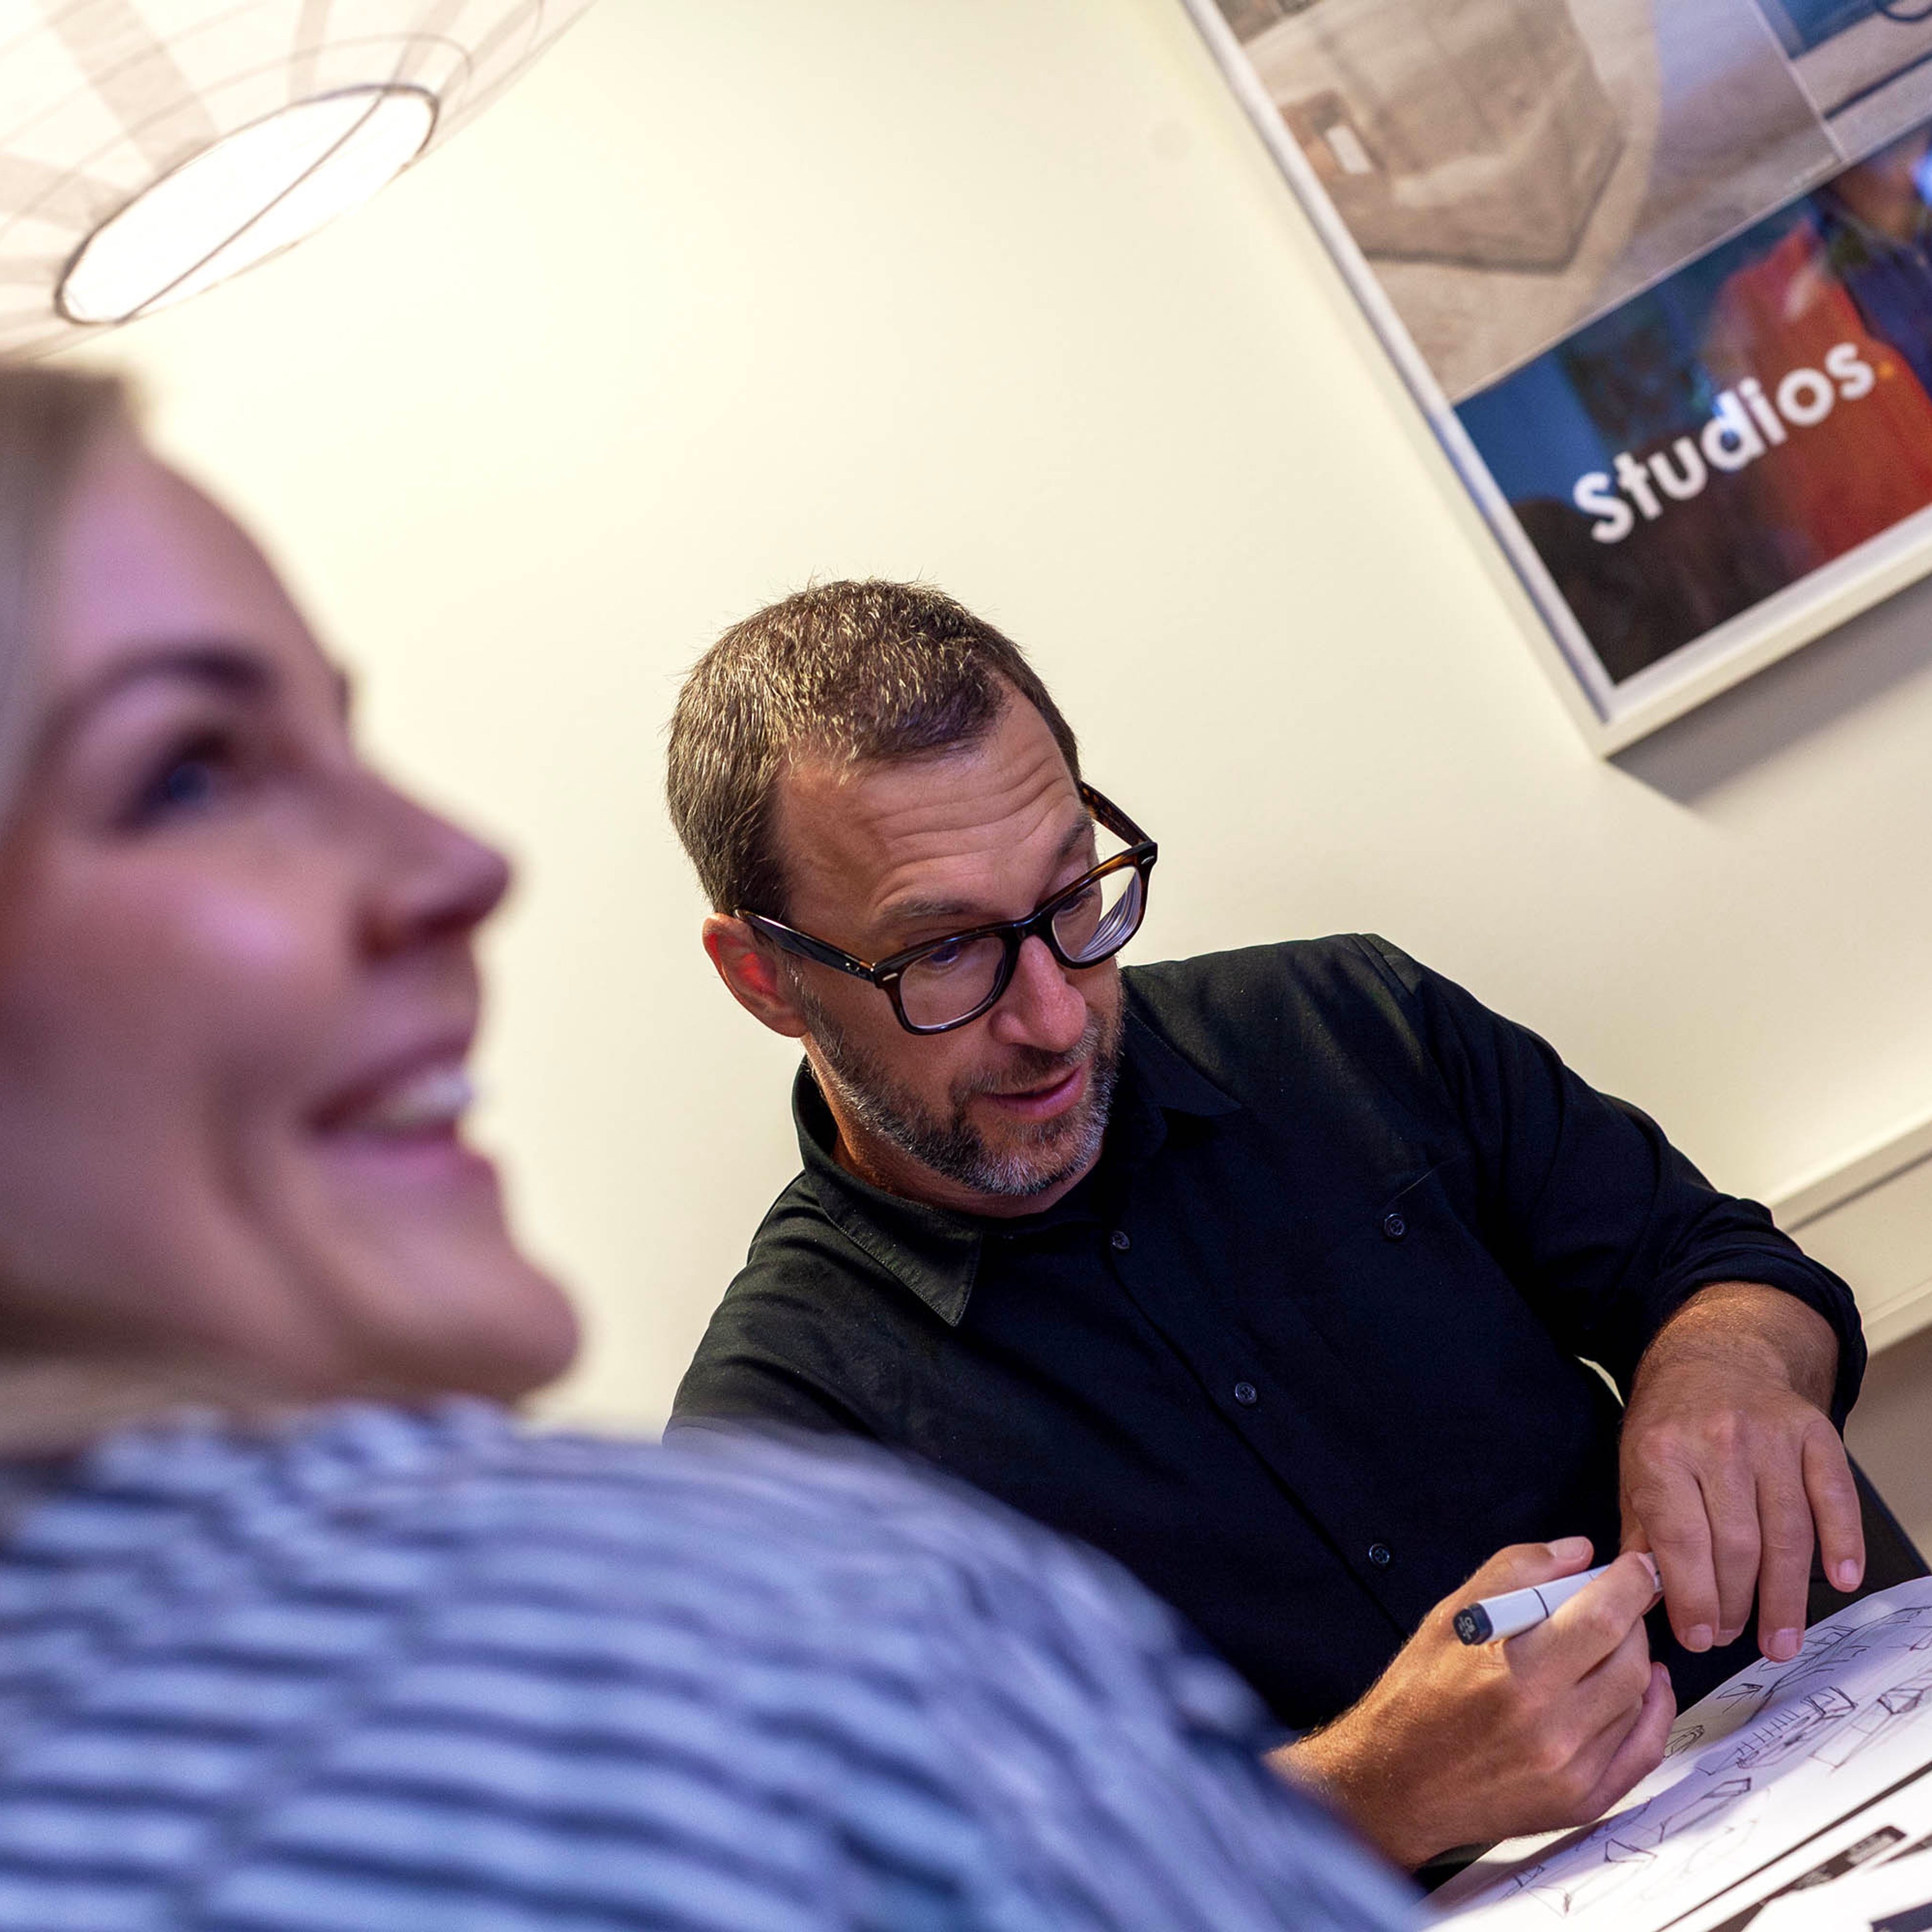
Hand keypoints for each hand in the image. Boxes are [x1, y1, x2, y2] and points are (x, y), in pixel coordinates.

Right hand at [1276, 1540, 1672, 1868]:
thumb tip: (1577, 1552)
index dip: (1627, 1584)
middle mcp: (1550, 1728)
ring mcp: (1572, 1772)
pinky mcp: (1583, 1802)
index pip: (1601, 1618)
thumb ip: (1515, 1572)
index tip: (1633, 1567)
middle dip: (1630, 1618)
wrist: (1400, 1785)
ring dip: (1633, 1659)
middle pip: (1628, 1657)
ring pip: (1637, 1698)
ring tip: (1608, 1643)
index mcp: (1515, 1675)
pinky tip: (1645, 1686)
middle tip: (1613, 1603)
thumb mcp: (1449, 1617)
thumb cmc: (1417, 1697)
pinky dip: (1654, 1710)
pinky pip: (1644, 1750)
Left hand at [1620, 1282, 1862, 1665]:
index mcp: (1662, 1452)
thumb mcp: (1633, 1468)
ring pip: (1786, 1533)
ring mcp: (1770, 1437)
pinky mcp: (1813, 1434)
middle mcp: (1717, 1442)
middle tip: (1735, 1637)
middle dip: (1736, 1605)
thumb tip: (1643, 1598)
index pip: (1681, 1541)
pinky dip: (1842, 1543)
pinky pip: (1834, 1497)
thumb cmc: (1670, 1421)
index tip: (1698, 1637)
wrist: (1713, 1355)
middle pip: (1736, 1546)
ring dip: (1785, 1596)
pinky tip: (1840, 1580)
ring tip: (1780, 1637)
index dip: (1691, 1598)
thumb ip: (1639, 1533)